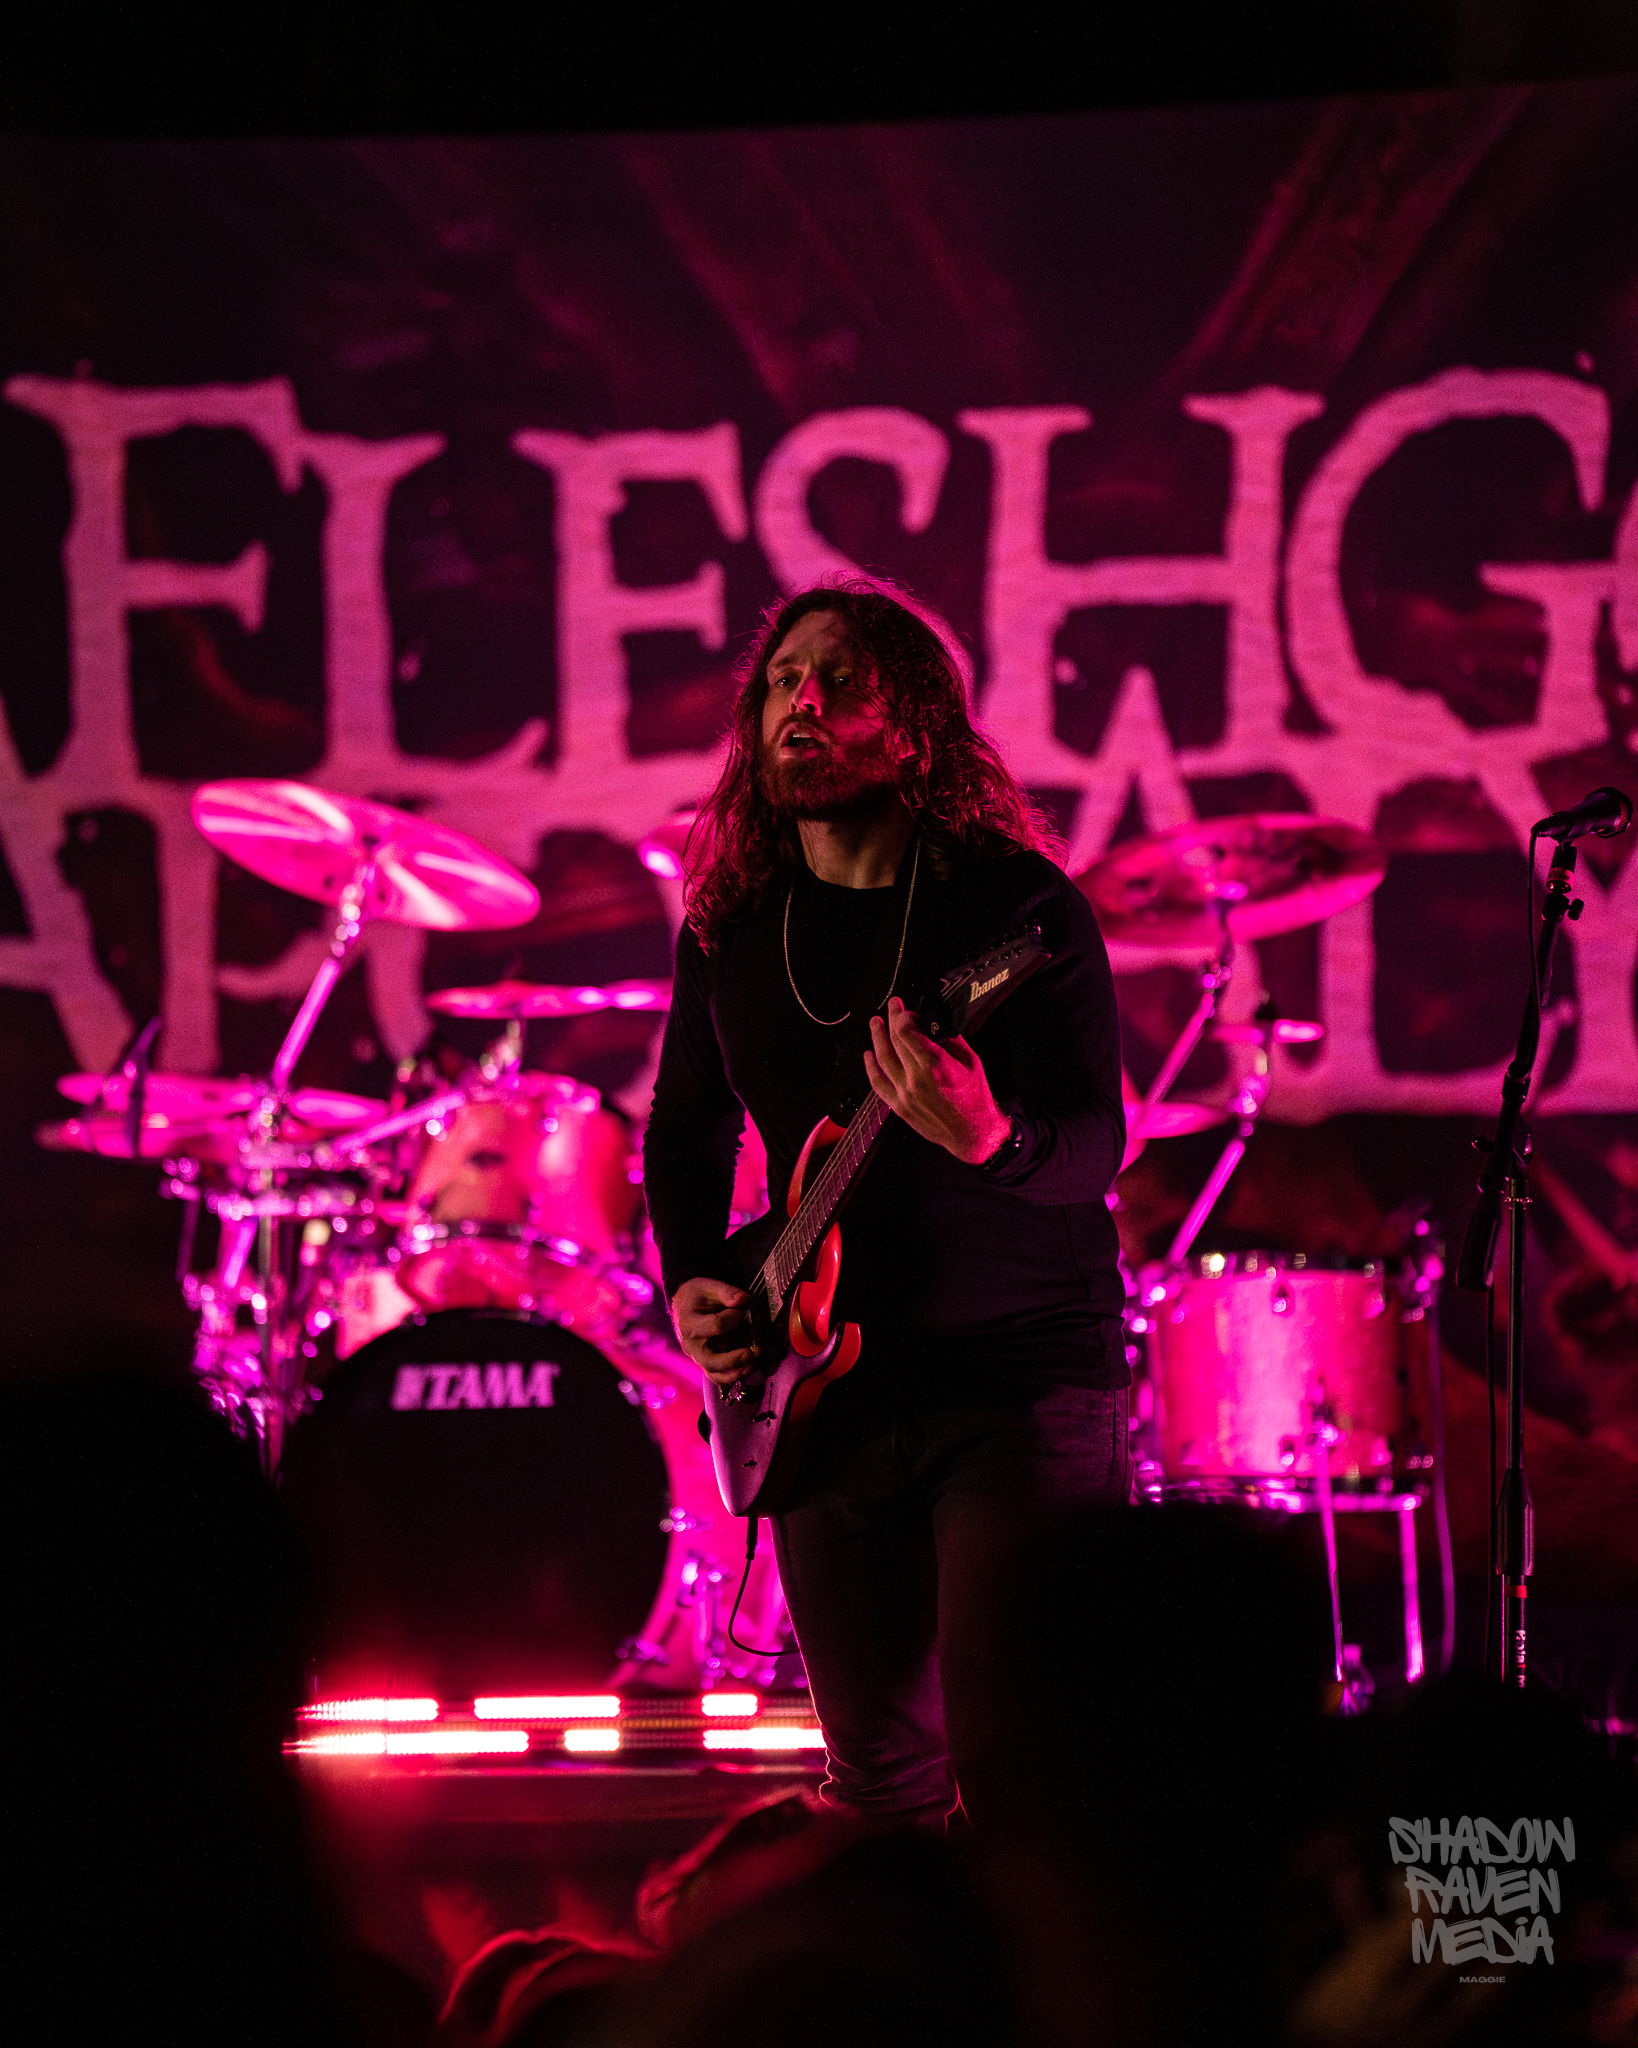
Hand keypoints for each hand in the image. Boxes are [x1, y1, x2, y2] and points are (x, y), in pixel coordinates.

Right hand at [671, 1276, 759, 1385]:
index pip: (715, 1325)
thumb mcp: (707, 1286)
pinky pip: (719, 1377)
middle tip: (752, 1352)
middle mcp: (691, 1345)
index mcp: (689, 1323)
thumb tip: (743, 1299)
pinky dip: (734, 1376)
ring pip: (716, 1374)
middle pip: (711, 1361)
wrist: (684, 1305)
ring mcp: (698, 1357)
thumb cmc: (696, 1296)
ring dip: (737, 1372)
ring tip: (754, 1362)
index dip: (733, 1318)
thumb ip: (725, 1291)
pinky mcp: (707, 1363)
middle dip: (734, 1359)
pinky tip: (748, 1368)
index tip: (741, 1310)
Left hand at [863, 997, 1012, 1164]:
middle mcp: (917, 1078)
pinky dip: (870, 1067)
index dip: (904, 1016)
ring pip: (882, 1059)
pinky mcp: (899, 1106)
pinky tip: (868, 1055)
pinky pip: (878, 1084)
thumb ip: (951, 1040)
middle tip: (892, 1006)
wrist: (973, 1133)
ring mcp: (905, 1093)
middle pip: (895, 1040)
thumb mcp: (972, 1062)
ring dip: (877, 1037)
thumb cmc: (975, 1098)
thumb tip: (934, 1023)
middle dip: (892, 1019)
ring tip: (875, 1022)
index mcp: (936, 1065)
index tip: (907, 1010)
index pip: (907, 1031)